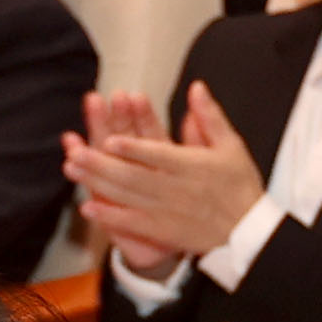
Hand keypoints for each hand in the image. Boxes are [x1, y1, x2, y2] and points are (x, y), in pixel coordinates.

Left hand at [57, 82, 270, 274]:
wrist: (248, 233)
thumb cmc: (240, 186)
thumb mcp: (231, 146)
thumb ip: (210, 117)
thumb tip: (196, 88)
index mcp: (192, 166)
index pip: (159, 154)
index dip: (134, 148)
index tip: (111, 139)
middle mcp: (176, 189)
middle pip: (133, 175)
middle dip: (101, 164)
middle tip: (76, 152)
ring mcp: (167, 212)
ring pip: (127, 196)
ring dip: (97, 183)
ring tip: (73, 169)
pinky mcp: (163, 231)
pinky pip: (132, 223)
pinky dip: (109, 217)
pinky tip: (87, 208)